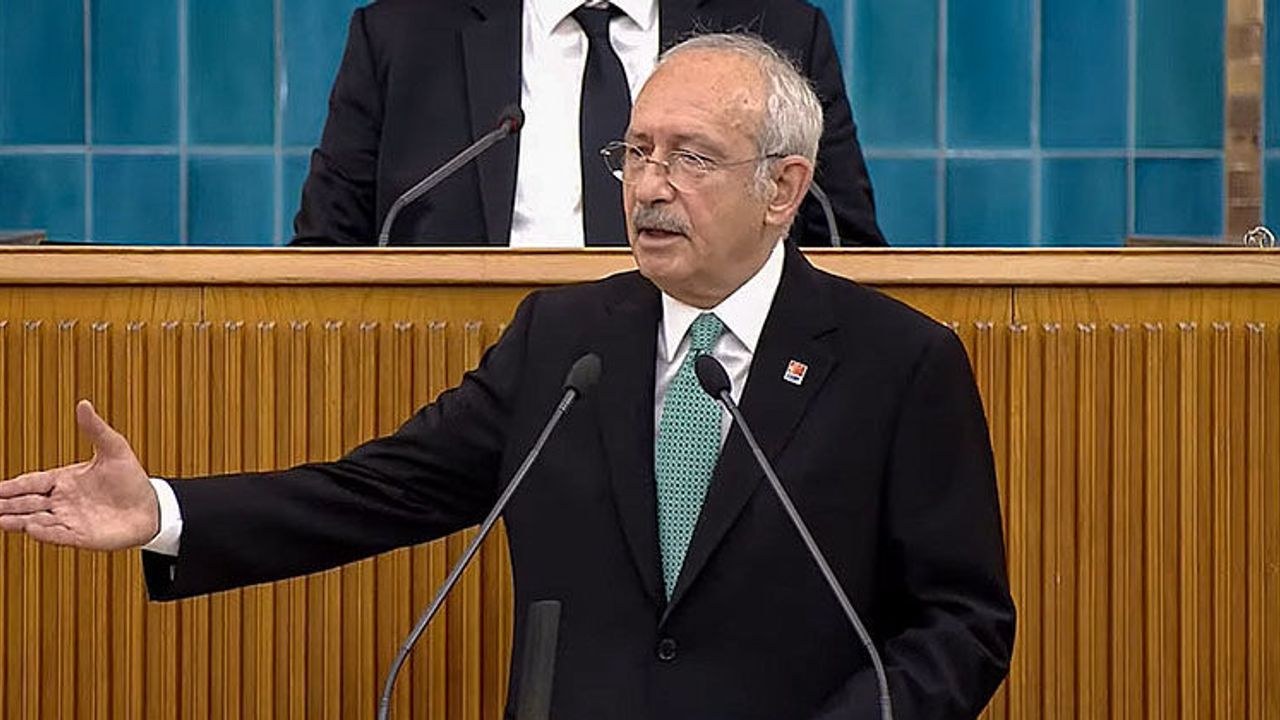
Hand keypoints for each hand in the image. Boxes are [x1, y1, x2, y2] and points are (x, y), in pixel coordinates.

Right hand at [0, 400, 156, 549]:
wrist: (152, 507)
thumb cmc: (132, 479)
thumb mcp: (114, 449)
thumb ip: (95, 429)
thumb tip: (83, 403)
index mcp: (65, 481)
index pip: (31, 482)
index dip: (11, 485)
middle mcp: (63, 502)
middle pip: (26, 503)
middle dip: (6, 505)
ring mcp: (70, 520)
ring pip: (36, 521)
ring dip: (18, 521)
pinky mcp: (81, 536)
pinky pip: (59, 535)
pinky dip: (45, 532)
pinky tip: (31, 528)